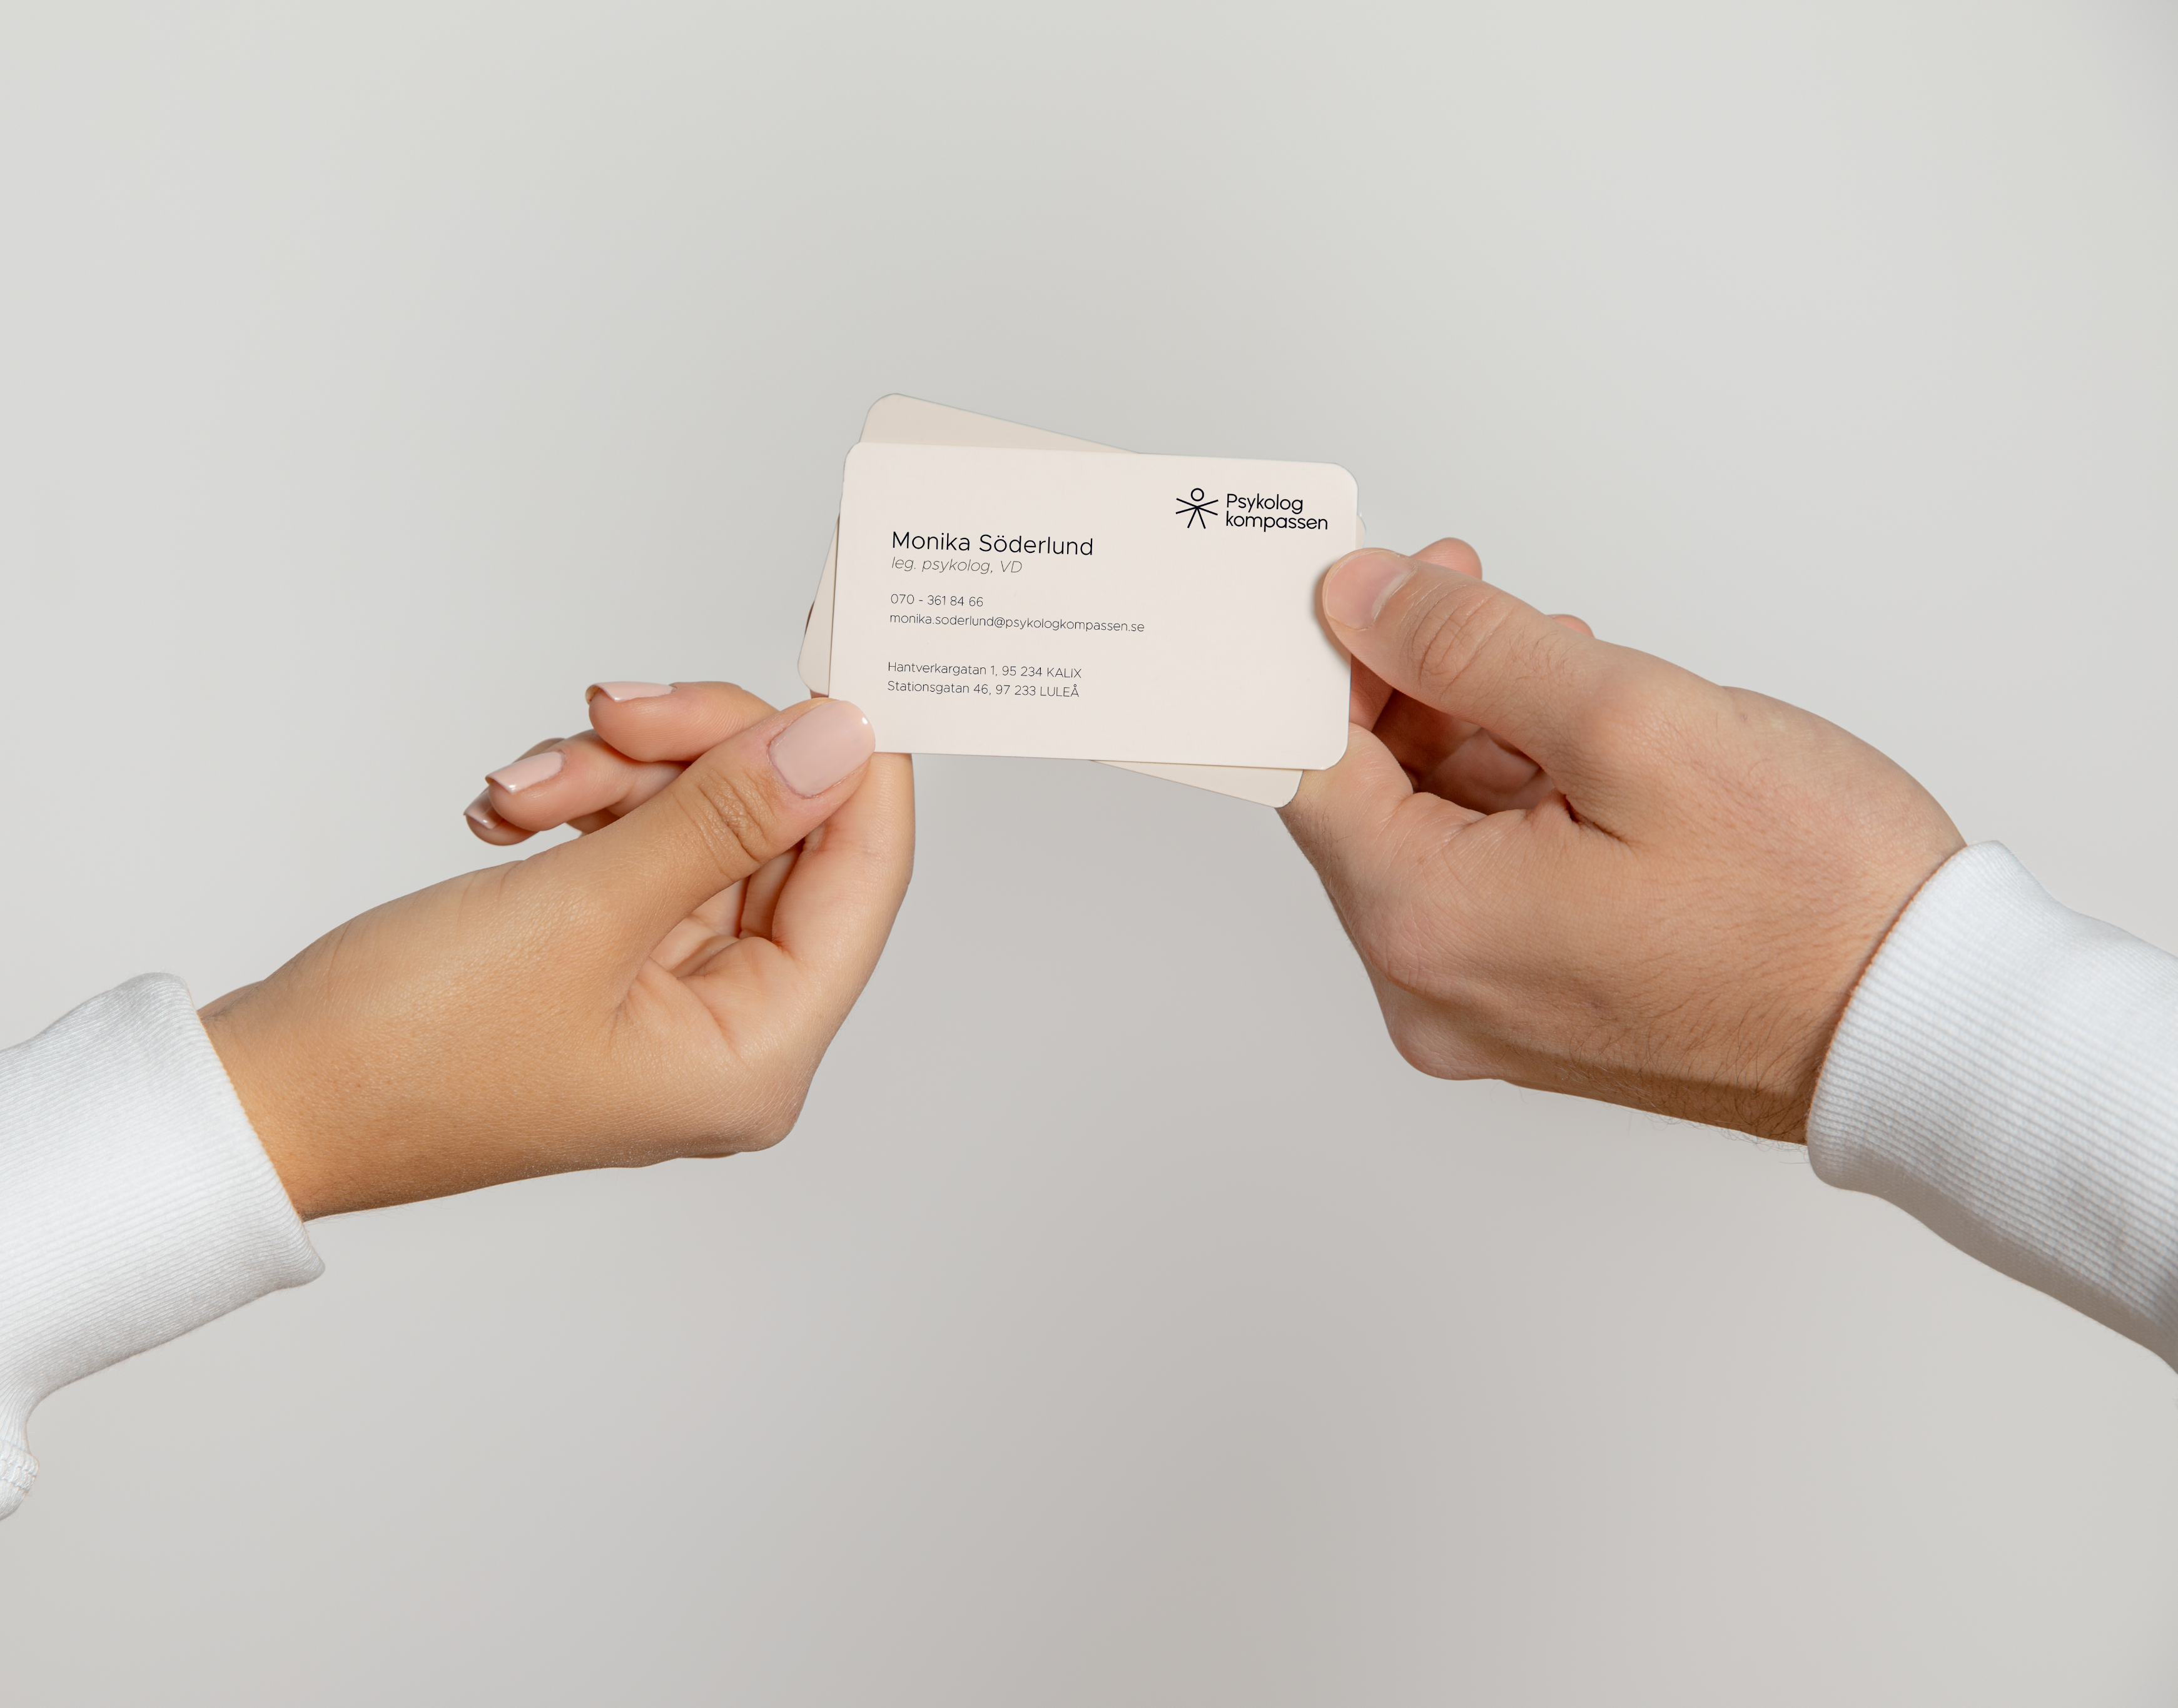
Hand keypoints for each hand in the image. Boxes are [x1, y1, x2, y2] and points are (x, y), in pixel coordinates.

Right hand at [202, 684, 912, 1217]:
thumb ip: (723, 817)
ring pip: (703, 825)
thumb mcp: (581, 911)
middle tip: (609, 709)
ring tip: (521, 788)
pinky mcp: (614, 960)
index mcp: (756, 1054)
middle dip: (692, 756)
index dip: (849, 763)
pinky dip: (585, 809)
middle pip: (783, 835)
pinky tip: (507, 812)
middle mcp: (732, 1033)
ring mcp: (672, 997)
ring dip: (619, 777)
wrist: (266, 1095)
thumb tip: (839, 743)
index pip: (863, 875)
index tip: (819, 671)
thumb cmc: (404, 1049)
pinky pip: (643, 847)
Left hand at [1281, 542, 1962, 1139]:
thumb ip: (1472, 647)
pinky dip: (1510, 797)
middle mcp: (1431, 987)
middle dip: (1402, 681)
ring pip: (1426, 833)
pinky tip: (1572, 736)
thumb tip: (1361, 600)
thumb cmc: (1813, 897)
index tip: (1355, 583)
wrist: (1925, 1025)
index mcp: (1429, 924)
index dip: (1322, 656)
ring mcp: (1484, 1008)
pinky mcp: (1538, 1005)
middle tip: (1465, 587)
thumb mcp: (1636, 723)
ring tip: (1551, 657)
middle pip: (1361, 800)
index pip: (1304, 765)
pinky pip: (1482, 879)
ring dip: (1466, 730)